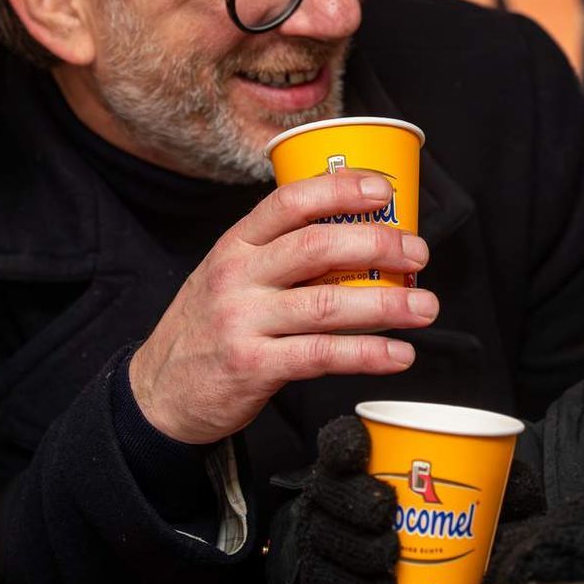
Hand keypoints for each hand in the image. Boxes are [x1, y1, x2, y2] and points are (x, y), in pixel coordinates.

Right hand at [130, 170, 436, 443]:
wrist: (158, 393)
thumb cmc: (207, 328)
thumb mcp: (228, 276)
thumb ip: (280, 256)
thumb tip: (360, 240)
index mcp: (236, 246)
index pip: (290, 202)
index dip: (341, 190)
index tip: (384, 191)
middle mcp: (237, 277)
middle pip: (317, 246)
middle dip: (378, 245)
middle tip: (417, 253)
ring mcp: (243, 321)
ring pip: (327, 304)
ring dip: (386, 304)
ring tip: (425, 306)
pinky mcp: (253, 366)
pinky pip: (321, 356)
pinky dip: (367, 353)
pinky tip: (398, 353)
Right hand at [277, 417, 547, 583]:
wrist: (433, 560)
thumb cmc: (454, 515)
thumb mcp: (481, 493)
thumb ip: (500, 484)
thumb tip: (515, 487)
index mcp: (364, 459)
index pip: (341, 441)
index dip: (344, 443)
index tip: (361, 451)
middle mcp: (336, 493)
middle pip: (332, 491)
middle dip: (356, 502)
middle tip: (387, 515)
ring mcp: (325, 534)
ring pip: (327, 536)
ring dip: (358, 547)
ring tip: (389, 558)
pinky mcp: (325, 573)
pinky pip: (330, 580)